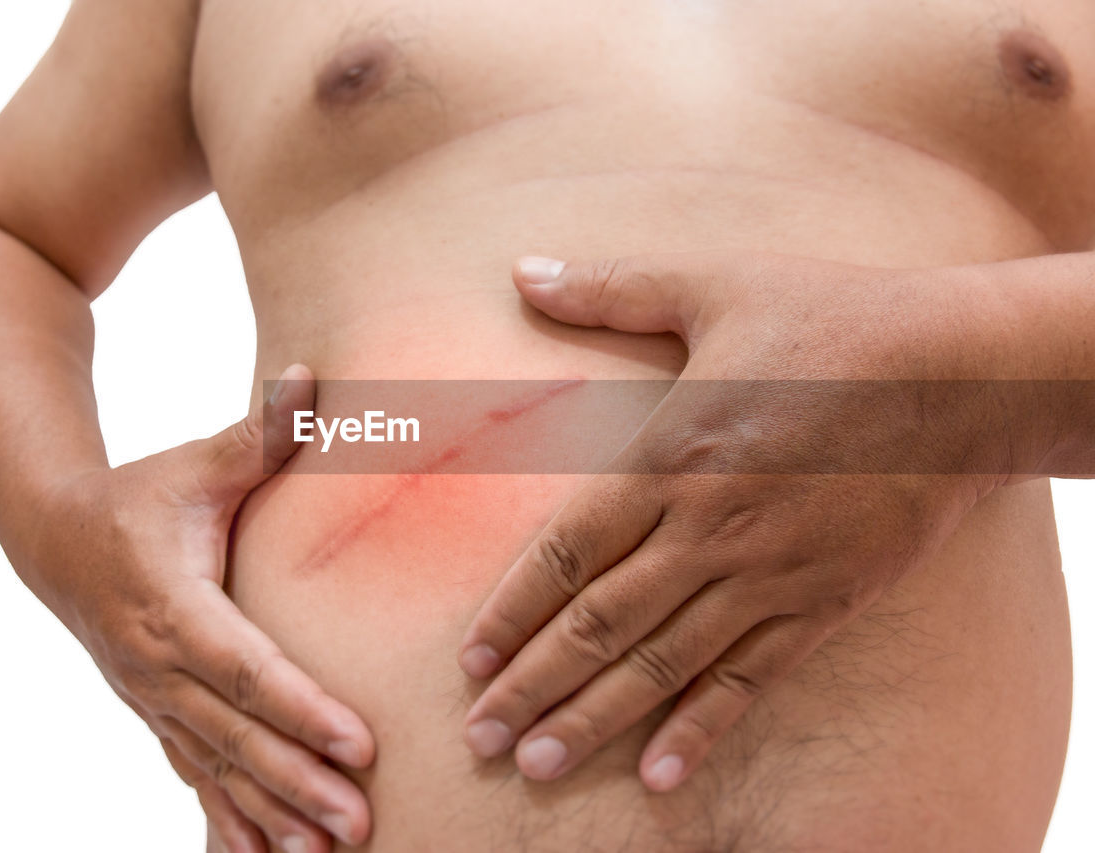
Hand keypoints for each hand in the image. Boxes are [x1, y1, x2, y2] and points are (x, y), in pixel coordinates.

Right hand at [23, 364, 372, 851]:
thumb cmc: (142, 495)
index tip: (358, 743)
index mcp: (173, 601)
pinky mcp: (153, 714)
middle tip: (360, 821)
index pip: (245, 665)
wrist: (54, 538)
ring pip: (215, 767)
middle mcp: (157, 663)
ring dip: (269, 812)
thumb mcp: (196, 462)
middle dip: (298, 780)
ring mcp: (150, 698)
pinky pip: (192, 777)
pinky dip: (227, 818)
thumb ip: (258, 431)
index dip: (300, 706)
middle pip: (235, 733)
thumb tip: (310, 376)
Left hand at [459, 252, 1035, 792]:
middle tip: (480, 740)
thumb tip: (523, 266)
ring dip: (594, 720)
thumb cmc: (834, 320)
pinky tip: (658, 775)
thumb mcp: (714, 284)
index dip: (511, 610)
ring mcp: (768, 573)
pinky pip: (750, 680)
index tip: (467, 659)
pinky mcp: (824, 601)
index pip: (566, 551)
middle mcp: (708, 527)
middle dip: (531, 684)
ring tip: (538, 767)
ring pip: (662, 664)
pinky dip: (702, 730)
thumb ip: (611, 288)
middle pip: (599, 623)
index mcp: (669, 456)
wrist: (965, 370)